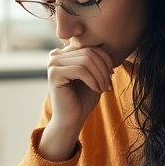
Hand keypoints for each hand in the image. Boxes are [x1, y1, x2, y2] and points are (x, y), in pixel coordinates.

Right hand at [39, 43, 113, 160]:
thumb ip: (97, 59)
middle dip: (103, 68)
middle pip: (89, 51)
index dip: (105, 59)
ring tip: (104, 88)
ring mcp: (53, 63)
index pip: (90, 46)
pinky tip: (97, 90)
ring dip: (100, 75)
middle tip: (109, 83)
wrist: (72, 119)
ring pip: (86, 60)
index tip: (111, 74)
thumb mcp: (94, 75)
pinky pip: (80, 70)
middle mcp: (55, 55)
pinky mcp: (54, 73)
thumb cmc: (83, 98)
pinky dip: (93, 80)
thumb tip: (106, 45)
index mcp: (64, 53)